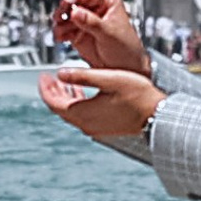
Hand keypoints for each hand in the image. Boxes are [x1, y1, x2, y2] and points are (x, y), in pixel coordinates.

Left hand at [38, 62, 162, 139]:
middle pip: (60, 108)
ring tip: (62, 83)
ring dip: (64, 97)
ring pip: (71, 112)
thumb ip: (83, 76)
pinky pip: (83, 115)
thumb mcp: (108, 79)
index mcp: (84, 113)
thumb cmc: (137, 95)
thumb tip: (60, 73)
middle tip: (47, 78)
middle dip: (52, 92)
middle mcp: (86, 124)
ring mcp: (95, 127)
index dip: (46, 89)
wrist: (158, 115)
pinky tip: (81, 93)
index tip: (42, 76)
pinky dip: (77, 102)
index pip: (54, 103)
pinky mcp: (104, 126)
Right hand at [51, 0, 151, 79]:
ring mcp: (84, 21)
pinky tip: (61, 38)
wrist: (125, 68)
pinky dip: (60, 33)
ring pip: (66, 16)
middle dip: (65, 11)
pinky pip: (64, 30)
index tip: (67, 3)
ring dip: (61, 23)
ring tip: (61, 31)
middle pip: (73, 4)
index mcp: (107, 1)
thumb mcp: (110, 33)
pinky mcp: (77, 33)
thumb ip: (92, 22)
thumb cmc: (127, 48)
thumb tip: (76, 12)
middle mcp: (94, 9)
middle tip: (60, 17)